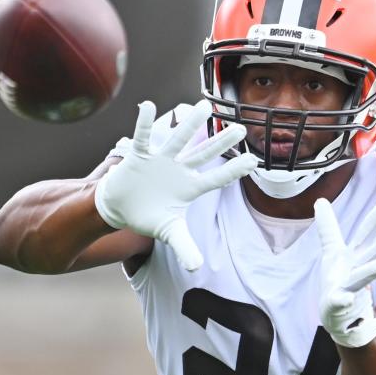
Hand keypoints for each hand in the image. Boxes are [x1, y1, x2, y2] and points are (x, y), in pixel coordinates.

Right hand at [95, 100, 256, 270]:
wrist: (121, 208)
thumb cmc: (149, 216)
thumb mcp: (169, 232)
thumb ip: (184, 247)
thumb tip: (197, 269)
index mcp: (190, 187)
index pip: (216, 178)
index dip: (233, 170)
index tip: (254, 161)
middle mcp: (179, 169)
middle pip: (203, 153)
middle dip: (221, 141)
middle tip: (242, 128)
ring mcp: (161, 160)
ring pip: (178, 139)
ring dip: (190, 124)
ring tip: (203, 105)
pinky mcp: (139, 156)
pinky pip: (143, 138)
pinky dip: (144, 123)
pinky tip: (147, 105)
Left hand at [314, 196, 375, 347]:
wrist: (338, 316)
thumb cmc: (339, 279)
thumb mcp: (332, 250)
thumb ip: (328, 227)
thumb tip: (320, 200)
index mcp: (355, 256)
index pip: (367, 234)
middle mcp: (356, 270)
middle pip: (371, 254)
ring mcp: (348, 287)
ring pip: (361, 279)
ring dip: (370, 271)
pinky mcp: (337, 305)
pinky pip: (341, 302)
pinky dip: (344, 300)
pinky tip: (347, 298)